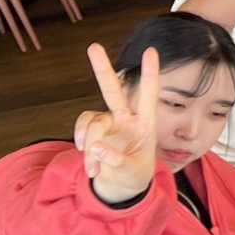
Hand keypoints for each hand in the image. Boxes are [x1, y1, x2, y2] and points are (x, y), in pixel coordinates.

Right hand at [74, 44, 160, 203]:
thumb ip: (117, 160)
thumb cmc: (135, 175)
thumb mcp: (134, 171)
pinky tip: (91, 167)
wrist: (122, 187)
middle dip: (103, 69)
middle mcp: (126, 119)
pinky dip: (83, 148)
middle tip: (93, 46)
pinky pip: (83, 132)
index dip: (150, 74)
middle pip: (113, 90)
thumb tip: (96, 147)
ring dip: (89, 141)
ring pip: (93, 120)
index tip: (151, 51)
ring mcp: (108, 124)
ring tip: (94, 166)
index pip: (149, 95)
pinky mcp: (93, 133)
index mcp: (146, 124)